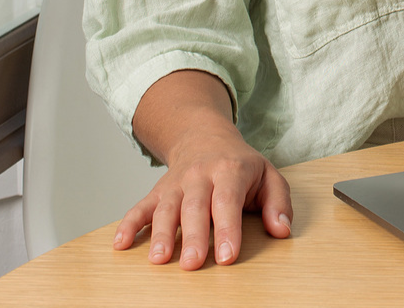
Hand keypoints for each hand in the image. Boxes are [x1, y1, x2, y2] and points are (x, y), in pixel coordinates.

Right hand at [112, 122, 292, 269]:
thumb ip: (278, 202)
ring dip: (162, 234)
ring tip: (159, 259)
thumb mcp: (268, 175)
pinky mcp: (157, 191)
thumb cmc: (241, 165)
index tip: (228, 257)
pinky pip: (140, 207)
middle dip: (194, 236)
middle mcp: (200, 175)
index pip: (228, 200)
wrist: (206, 137)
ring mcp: (176, 183)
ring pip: (167, 208)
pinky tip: (120, 244)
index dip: (228, 228)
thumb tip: (283, 230)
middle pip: (196, 207)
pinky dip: (129, 224)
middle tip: (193, 265)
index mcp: (231, 170)